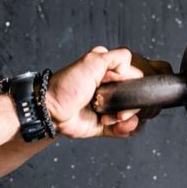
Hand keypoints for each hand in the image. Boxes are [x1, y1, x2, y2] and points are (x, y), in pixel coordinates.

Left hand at [45, 46, 172, 138]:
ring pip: (132, 115)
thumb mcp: (93, 61)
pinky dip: (125, 129)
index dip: (135, 84)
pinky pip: (123, 129)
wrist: (50, 111)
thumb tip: (132, 67)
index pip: (135, 77)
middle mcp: (110, 90)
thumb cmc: (67, 85)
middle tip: (119, 109)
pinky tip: (118, 126)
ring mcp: (107, 108)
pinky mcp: (103, 125)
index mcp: (108, 72)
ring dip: (128, 118)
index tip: (127, 89)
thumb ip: (117, 58)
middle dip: (132, 105)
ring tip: (115, 118)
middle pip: (136, 98)